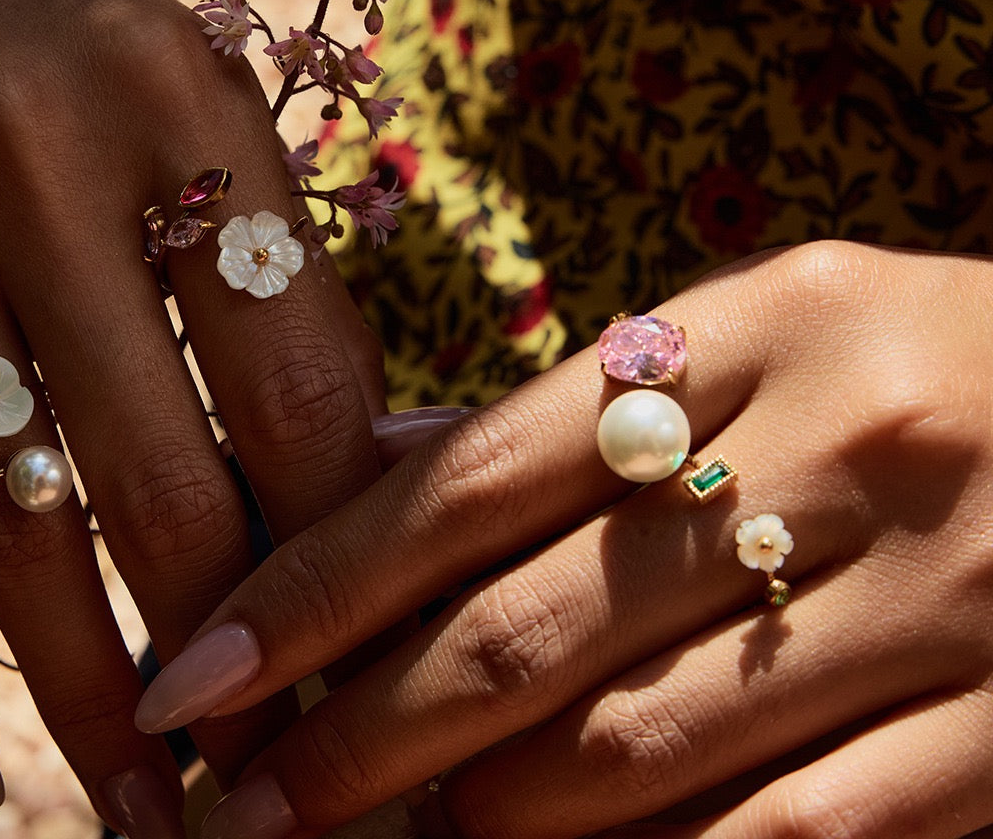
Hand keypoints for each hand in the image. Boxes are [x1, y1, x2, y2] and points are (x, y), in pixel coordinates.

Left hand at [136, 242, 992, 838]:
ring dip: (482, 816)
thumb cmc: (914, 371)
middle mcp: (841, 447)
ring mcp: (942, 594)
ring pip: (639, 752)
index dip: (318, 587)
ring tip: (377, 830)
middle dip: (360, 731)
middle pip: (532, 626)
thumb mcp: (762, 338)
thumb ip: (580, 412)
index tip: (198, 673)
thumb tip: (378, 477)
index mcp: (757, 327)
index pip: (474, 474)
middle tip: (244, 796)